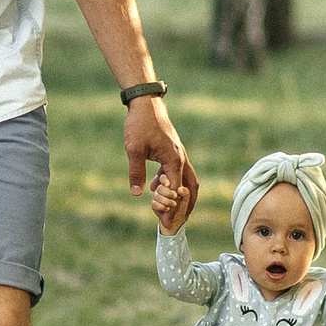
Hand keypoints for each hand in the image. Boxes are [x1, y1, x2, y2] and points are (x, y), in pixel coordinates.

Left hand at [126, 95, 196, 224]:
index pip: (177, 190)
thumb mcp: (134, 149)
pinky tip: (155, 186)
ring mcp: (178, 153)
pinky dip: (172, 181)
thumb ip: (136, 172)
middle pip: (191, 186)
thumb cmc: (140, 124)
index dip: (173, 207)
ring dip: (181, 193)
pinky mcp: (172, 150)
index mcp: (174, 160)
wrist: (146, 103)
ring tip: (173, 208)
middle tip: (182, 220)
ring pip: (186, 178)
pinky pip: (177, 170)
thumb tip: (137, 193)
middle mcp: (181, 157)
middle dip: (188, 204)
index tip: (167, 221)